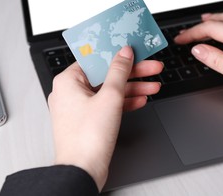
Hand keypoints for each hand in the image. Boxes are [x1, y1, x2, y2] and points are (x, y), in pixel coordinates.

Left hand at [48, 46, 162, 190]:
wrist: (83, 171)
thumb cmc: (87, 138)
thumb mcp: (110, 97)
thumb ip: (119, 72)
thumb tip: (124, 53)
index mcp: (68, 81)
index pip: (96, 58)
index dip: (118, 54)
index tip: (133, 51)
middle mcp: (71, 92)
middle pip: (106, 75)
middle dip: (133, 73)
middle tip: (152, 68)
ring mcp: (79, 107)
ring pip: (110, 91)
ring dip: (133, 88)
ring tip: (153, 86)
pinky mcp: (88, 120)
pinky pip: (108, 105)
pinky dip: (124, 102)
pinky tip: (141, 100)